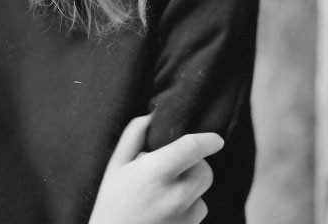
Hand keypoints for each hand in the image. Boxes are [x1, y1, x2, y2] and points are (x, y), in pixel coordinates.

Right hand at [88, 115, 223, 223]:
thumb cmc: (111, 203)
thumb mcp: (115, 165)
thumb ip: (133, 136)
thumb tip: (152, 115)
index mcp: (155, 172)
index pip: (193, 148)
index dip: (208, 140)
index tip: (216, 139)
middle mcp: (175, 195)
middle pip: (205, 172)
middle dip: (196, 165)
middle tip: (174, 168)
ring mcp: (185, 218)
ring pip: (202, 194)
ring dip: (190, 189)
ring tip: (163, 194)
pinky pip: (197, 213)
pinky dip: (187, 208)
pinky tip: (165, 211)